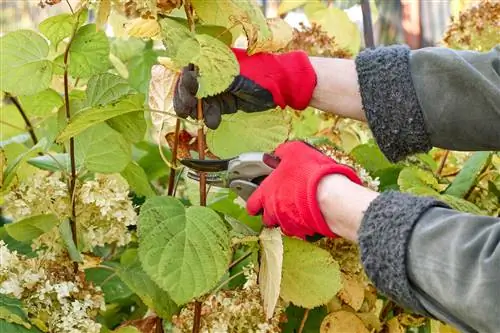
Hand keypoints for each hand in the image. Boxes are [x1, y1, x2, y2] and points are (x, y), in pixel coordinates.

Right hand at [173, 49, 316, 128]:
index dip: (185, 81)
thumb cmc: (261, 74)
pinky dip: (210, 117)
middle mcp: (213, 73)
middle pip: (190, 86)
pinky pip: (211, 110)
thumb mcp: (236, 75)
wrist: (283, 87)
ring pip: (198, 101)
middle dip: (186, 99)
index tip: (189, 91)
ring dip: (197, 111)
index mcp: (214, 59)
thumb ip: (214, 77)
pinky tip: (213, 123)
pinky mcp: (225, 103)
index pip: (190, 69)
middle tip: (186, 111)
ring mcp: (218, 88)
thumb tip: (192, 77)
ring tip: (200, 120)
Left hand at [246, 141, 361, 238]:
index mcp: (266, 193)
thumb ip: (283, 152)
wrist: (331, 195)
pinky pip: (301, 230)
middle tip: (284, 200)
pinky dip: (304, 223)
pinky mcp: (304, 232)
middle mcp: (274, 211)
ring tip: (300, 206)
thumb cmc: (309, 174)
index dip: (255, 202)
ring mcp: (289, 223)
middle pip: (267, 217)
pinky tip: (312, 213)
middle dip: (272, 211)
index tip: (260, 199)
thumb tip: (280, 153)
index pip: (251, 204)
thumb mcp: (294, 151)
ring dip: (289, 217)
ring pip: (284, 224)